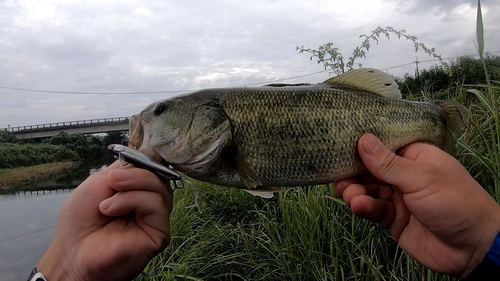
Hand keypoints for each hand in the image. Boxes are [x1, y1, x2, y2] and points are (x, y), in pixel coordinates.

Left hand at [37, 161, 172, 280]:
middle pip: (159, 176)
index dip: (143, 160)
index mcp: (137, 189)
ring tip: (107, 201)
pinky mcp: (160, 234)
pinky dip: (134, 201)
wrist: (72, 251)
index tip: (125, 160)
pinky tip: (112, 209)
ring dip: (133, 186)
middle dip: (136, 173)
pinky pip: (157, 206)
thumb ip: (123, 168)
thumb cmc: (80, 221)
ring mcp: (156, 218)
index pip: (152, 168)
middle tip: (113, 180)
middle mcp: (150, 203)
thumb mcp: (99, 183)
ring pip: (161, 189)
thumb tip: (146, 155)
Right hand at [335, 133, 499, 277]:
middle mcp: (404, 175)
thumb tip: (363, 139)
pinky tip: (359, 206)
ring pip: (367, 190)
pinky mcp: (392, 219)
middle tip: (338, 177)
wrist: (472, 249)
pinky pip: (372, 209)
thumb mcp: (421, 178)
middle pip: (370, 169)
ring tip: (349, 195)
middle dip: (353, 173)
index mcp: (415, 156)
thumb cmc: (456, 203)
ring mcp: (397, 197)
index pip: (383, 145)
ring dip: (355, 192)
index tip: (339, 145)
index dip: (362, 146)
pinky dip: (363, 207)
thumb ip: (388, 163)